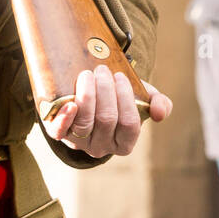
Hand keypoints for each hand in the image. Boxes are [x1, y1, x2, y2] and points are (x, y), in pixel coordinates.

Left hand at [45, 65, 172, 157]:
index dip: (126, 98)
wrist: (83, 101)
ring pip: (85, 122)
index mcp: (124, 143)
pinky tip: (70, 103)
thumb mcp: (140, 100)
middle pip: (106, 119)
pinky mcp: (59, 134)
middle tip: (101, 70)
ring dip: (87, 95)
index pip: (129, 124)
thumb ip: (159, 103)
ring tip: (87, 74)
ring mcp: (79, 142)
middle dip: (105, 90)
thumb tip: (159, 112)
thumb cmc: (115, 101)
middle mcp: (102, 147)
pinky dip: (65, 117)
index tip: (119, 76)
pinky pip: (60, 131)